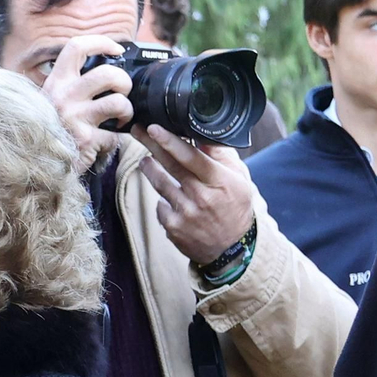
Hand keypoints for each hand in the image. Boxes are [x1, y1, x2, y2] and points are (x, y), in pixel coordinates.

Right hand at [41, 35, 134, 170]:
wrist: (37, 163)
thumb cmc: (52, 127)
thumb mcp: (52, 99)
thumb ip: (71, 83)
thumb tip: (104, 65)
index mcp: (56, 81)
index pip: (77, 47)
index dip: (101, 42)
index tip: (116, 50)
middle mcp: (63, 96)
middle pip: (108, 74)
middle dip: (124, 82)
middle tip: (122, 92)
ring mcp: (74, 118)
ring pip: (119, 102)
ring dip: (127, 111)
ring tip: (119, 118)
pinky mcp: (85, 139)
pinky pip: (114, 135)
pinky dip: (114, 140)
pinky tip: (104, 142)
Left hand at [131, 125, 256, 264]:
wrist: (231, 248)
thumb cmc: (234, 206)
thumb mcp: (239, 179)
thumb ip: (221, 156)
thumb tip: (202, 134)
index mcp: (220, 181)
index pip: (191, 157)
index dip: (170, 141)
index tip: (154, 128)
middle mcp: (201, 196)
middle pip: (170, 165)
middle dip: (151, 145)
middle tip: (137, 131)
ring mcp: (185, 213)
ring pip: (159, 183)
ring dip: (150, 168)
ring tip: (146, 161)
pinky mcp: (173, 227)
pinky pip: (160, 205)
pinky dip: (162, 199)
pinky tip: (168, 197)